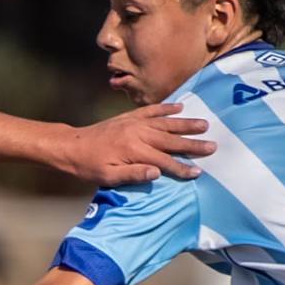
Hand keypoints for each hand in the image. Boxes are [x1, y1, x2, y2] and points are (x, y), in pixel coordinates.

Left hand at [63, 103, 212, 184]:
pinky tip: (179, 106)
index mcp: (134, 151)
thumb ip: (133, 175)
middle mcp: (138, 133)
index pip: (164, 162)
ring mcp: (134, 123)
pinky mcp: (129, 117)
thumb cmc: (89, 166)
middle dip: (192, 144)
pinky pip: (151, 110)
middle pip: (171, 140)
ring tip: (204, 124)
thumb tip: (157, 174)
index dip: (182, 168)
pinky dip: (166, 108)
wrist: (71, 146)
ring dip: (186, 124)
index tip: (198, 172)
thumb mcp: (108, 177)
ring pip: (166, 123)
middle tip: (212, 146)